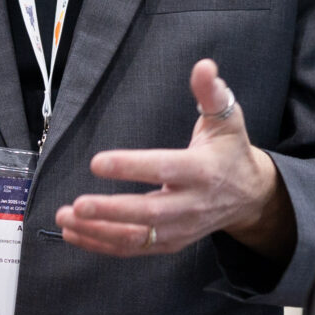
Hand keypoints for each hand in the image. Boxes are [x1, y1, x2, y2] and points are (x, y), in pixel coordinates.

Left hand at [61, 59, 292, 259]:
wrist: (249, 196)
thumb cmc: (230, 152)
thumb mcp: (228, 119)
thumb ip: (211, 93)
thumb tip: (203, 66)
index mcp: (203, 171)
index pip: (164, 168)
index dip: (131, 167)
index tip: (97, 162)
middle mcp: (191, 204)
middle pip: (148, 213)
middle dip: (110, 211)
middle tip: (77, 205)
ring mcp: (180, 228)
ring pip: (137, 237)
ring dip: (98, 231)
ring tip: (65, 218)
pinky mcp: (170, 243)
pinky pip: (134, 248)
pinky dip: (102, 244)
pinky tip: (76, 233)